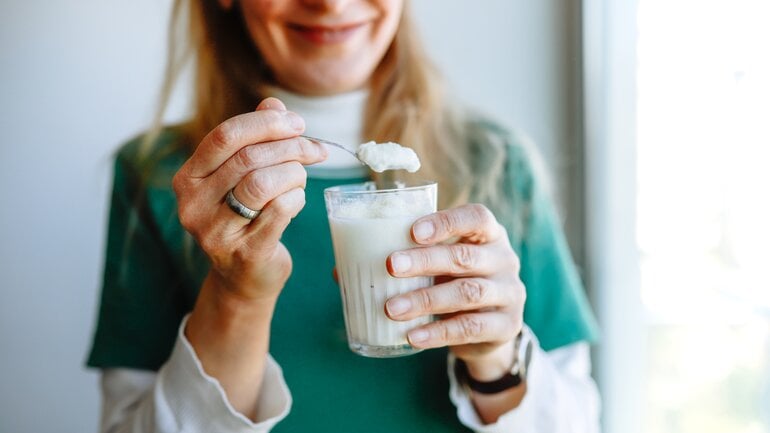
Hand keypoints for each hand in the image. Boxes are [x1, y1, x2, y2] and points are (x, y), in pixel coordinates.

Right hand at [172, 98, 327, 300]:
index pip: (225, 136)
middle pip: (248, 158)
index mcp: (188, 178)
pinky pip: (280, 211)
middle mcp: (193, 205)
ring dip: (294, 173)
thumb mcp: (243, 176)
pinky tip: (297, 199)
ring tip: (302, 177)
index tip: (297, 123)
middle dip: (290, 147)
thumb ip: (255, 138)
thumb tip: (273, 104)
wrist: (244, 277)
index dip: (266, 124)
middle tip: (314, 149)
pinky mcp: (245, 253)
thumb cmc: (246, 217)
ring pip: (263, 183)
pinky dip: (297, 198)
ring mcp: (216, 233)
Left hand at [385, 204, 525, 379]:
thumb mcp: (436, 266)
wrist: (487, 329)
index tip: (413, 230)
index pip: (476, 217)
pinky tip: (412, 335)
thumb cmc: (452, 282)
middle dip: (425, 260)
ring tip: (391, 308)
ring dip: (425, 299)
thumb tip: (341, 268)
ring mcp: (509, 293)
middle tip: (390, 266)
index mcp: (487, 234)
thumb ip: (402, 260)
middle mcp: (503, 259)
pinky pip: (470, 327)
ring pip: (467, 292)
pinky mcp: (507, 326)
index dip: (446, 221)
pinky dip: (438, 332)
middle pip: (465, 256)